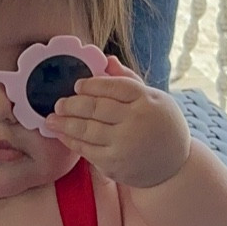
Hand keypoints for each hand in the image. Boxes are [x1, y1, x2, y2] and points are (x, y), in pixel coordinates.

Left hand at [50, 55, 190, 188]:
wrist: (174, 166)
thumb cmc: (161, 125)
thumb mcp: (154, 98)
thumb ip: (128, 79)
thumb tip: (106, 59)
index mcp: (147, 100)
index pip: (114, 87)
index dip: (92, 85)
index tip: (77, 85)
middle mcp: (136, 121)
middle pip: (96, 108)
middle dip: (72, 104)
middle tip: (58, 102)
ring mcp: (124, 144)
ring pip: (87, 130)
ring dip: (65, 123)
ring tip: (52, 119)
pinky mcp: (114, 164)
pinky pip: (86, 150)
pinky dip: (71, 141)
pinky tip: (62, 135)